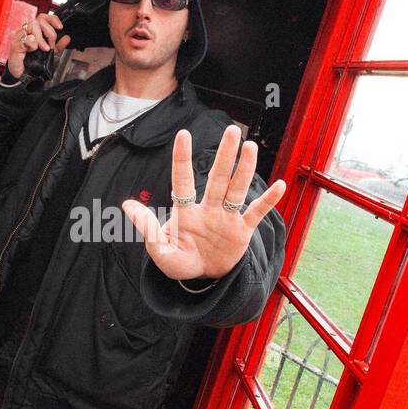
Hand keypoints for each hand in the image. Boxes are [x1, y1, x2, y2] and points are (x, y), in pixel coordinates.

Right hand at [8, 12, 70, 77]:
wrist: (22, 76)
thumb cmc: (31, 64)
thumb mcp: (49, 54)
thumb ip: (58, 46)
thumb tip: (66, 38)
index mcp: (33, 31)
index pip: (43, 17)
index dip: (53, 19)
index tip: (60, 27)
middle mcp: (26, 31)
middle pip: (40, 19)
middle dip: (50, 32)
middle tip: (50, 45)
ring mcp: (20, 37)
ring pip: (33, 25)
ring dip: (42, 38)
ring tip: (43, 49)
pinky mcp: (16, 44)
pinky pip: (26, 37)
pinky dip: (33, 43)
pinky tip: (33, 50)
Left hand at [121, 125, 285, 281]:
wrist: (202, 278)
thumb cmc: (179, 261)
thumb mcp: (160, 250)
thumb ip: (148, 228)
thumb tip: (127, 204)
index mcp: (186, 211)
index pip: (183, 181)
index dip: (182, 159)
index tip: (183, 134)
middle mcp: (208, 208)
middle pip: (217, 178)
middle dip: (224, 156)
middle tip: (232, 131)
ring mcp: (226, 217)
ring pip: (236, 189)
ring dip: (244, 169)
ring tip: (250, 147)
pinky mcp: (242, 230)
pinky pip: (256, 213)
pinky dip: (268, 201)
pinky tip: (280, 185)